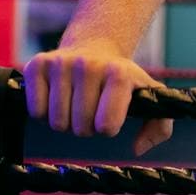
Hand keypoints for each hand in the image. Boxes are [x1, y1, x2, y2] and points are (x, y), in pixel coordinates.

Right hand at [24, 39, 172, 153]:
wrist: (94, 47)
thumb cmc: (122, 80)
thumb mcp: (149, 96)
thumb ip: (159, 127)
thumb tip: (138, 148)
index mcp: (119, 73)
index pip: (106, 126)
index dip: (107, 128)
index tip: (110, 116)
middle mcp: (89, 65)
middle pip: (79, 128)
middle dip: (85, 126)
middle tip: (90, 109)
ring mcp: (61, 63)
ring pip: (56, 122)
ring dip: (65, 121)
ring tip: (74, 103)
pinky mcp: (37, 65)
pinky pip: (36, 111)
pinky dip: (44, 112)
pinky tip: (56, 96)